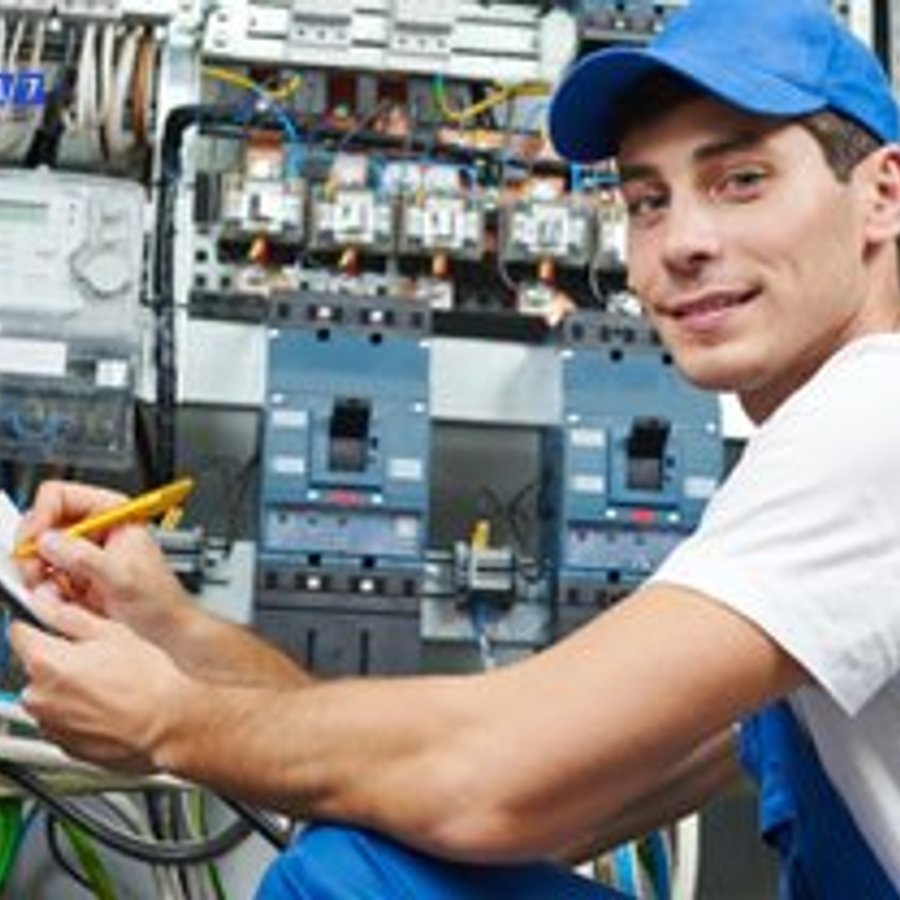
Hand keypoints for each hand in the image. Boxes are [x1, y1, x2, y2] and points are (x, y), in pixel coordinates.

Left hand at [9, 591, 189, 772]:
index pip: (19, 631)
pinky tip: (106, 705)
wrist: (167, 725)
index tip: (53, 626)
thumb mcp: (112, 633)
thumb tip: (46, 604)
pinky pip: (61, 720)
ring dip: (67, 688)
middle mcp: (38, 696)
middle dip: (59, 659)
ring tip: (107, 685)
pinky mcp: (63, 744)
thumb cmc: (148, 681)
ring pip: (49, 694)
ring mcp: (49, 724)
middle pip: (35, 666)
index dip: (39, 624)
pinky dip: (76, 712)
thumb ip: (69, 616)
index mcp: (46, 662)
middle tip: (97, 657)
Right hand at [16, 480, 192, 641]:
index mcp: (113, 512)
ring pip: (39, 551)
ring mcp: (83, 550)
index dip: (41, 517)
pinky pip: (44, 575)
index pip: (59, 495)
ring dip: (39, 572)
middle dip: (36, 550)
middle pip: (43, 523)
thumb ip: (84, 558)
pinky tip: (64, 598)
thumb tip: (49, 542)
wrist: (165, 626)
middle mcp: (95, 526)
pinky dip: (46, 588)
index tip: (34, 542)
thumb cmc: (160, 599)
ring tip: (56, 590)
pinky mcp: (75, 573)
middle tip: (37, 573)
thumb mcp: (122, 576)